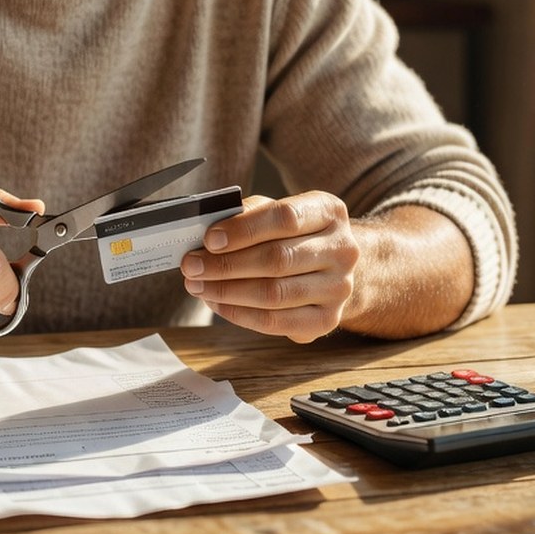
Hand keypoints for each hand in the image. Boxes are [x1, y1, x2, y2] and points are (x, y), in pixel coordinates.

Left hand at [180, 191, 359, 343]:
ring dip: (227, 292)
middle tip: (191, 266)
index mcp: (329, 212)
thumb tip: (208, 232)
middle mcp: (342, 249)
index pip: (285, 218)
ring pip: (275, 294)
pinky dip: (240, 314)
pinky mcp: (328, 320)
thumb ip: (248, 215)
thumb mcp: (276, 211)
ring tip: (198, 286)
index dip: (243, 230)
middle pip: (277, 259)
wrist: (332, 266)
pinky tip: (218, 304)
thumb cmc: (295, 234)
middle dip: (226, 264)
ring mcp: (339, 288)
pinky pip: (277, 322)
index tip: (209, 239)